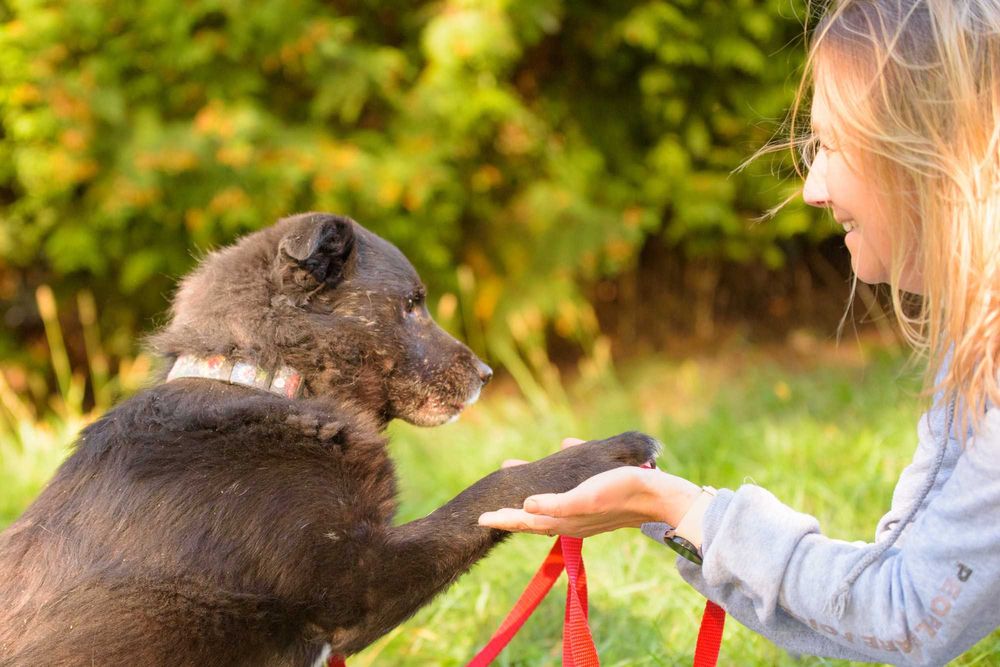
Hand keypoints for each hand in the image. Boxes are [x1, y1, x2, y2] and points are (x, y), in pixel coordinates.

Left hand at [478, 438, 700, 537]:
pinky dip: (560, 479)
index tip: (479, 518)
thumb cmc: (621, 493)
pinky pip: (570, 491)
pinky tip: (567, 449)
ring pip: (551, 503)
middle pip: (534, 515)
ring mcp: (585, 512)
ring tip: (521, 474)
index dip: (503, 519)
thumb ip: (556, 505)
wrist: (659, 496)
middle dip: (512, 507)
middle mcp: (572, 520)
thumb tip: (527, 505)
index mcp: (566, 521)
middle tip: (490, 503)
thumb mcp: (586, 497)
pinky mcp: (597, 500)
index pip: (526, 521)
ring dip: (534, 491)